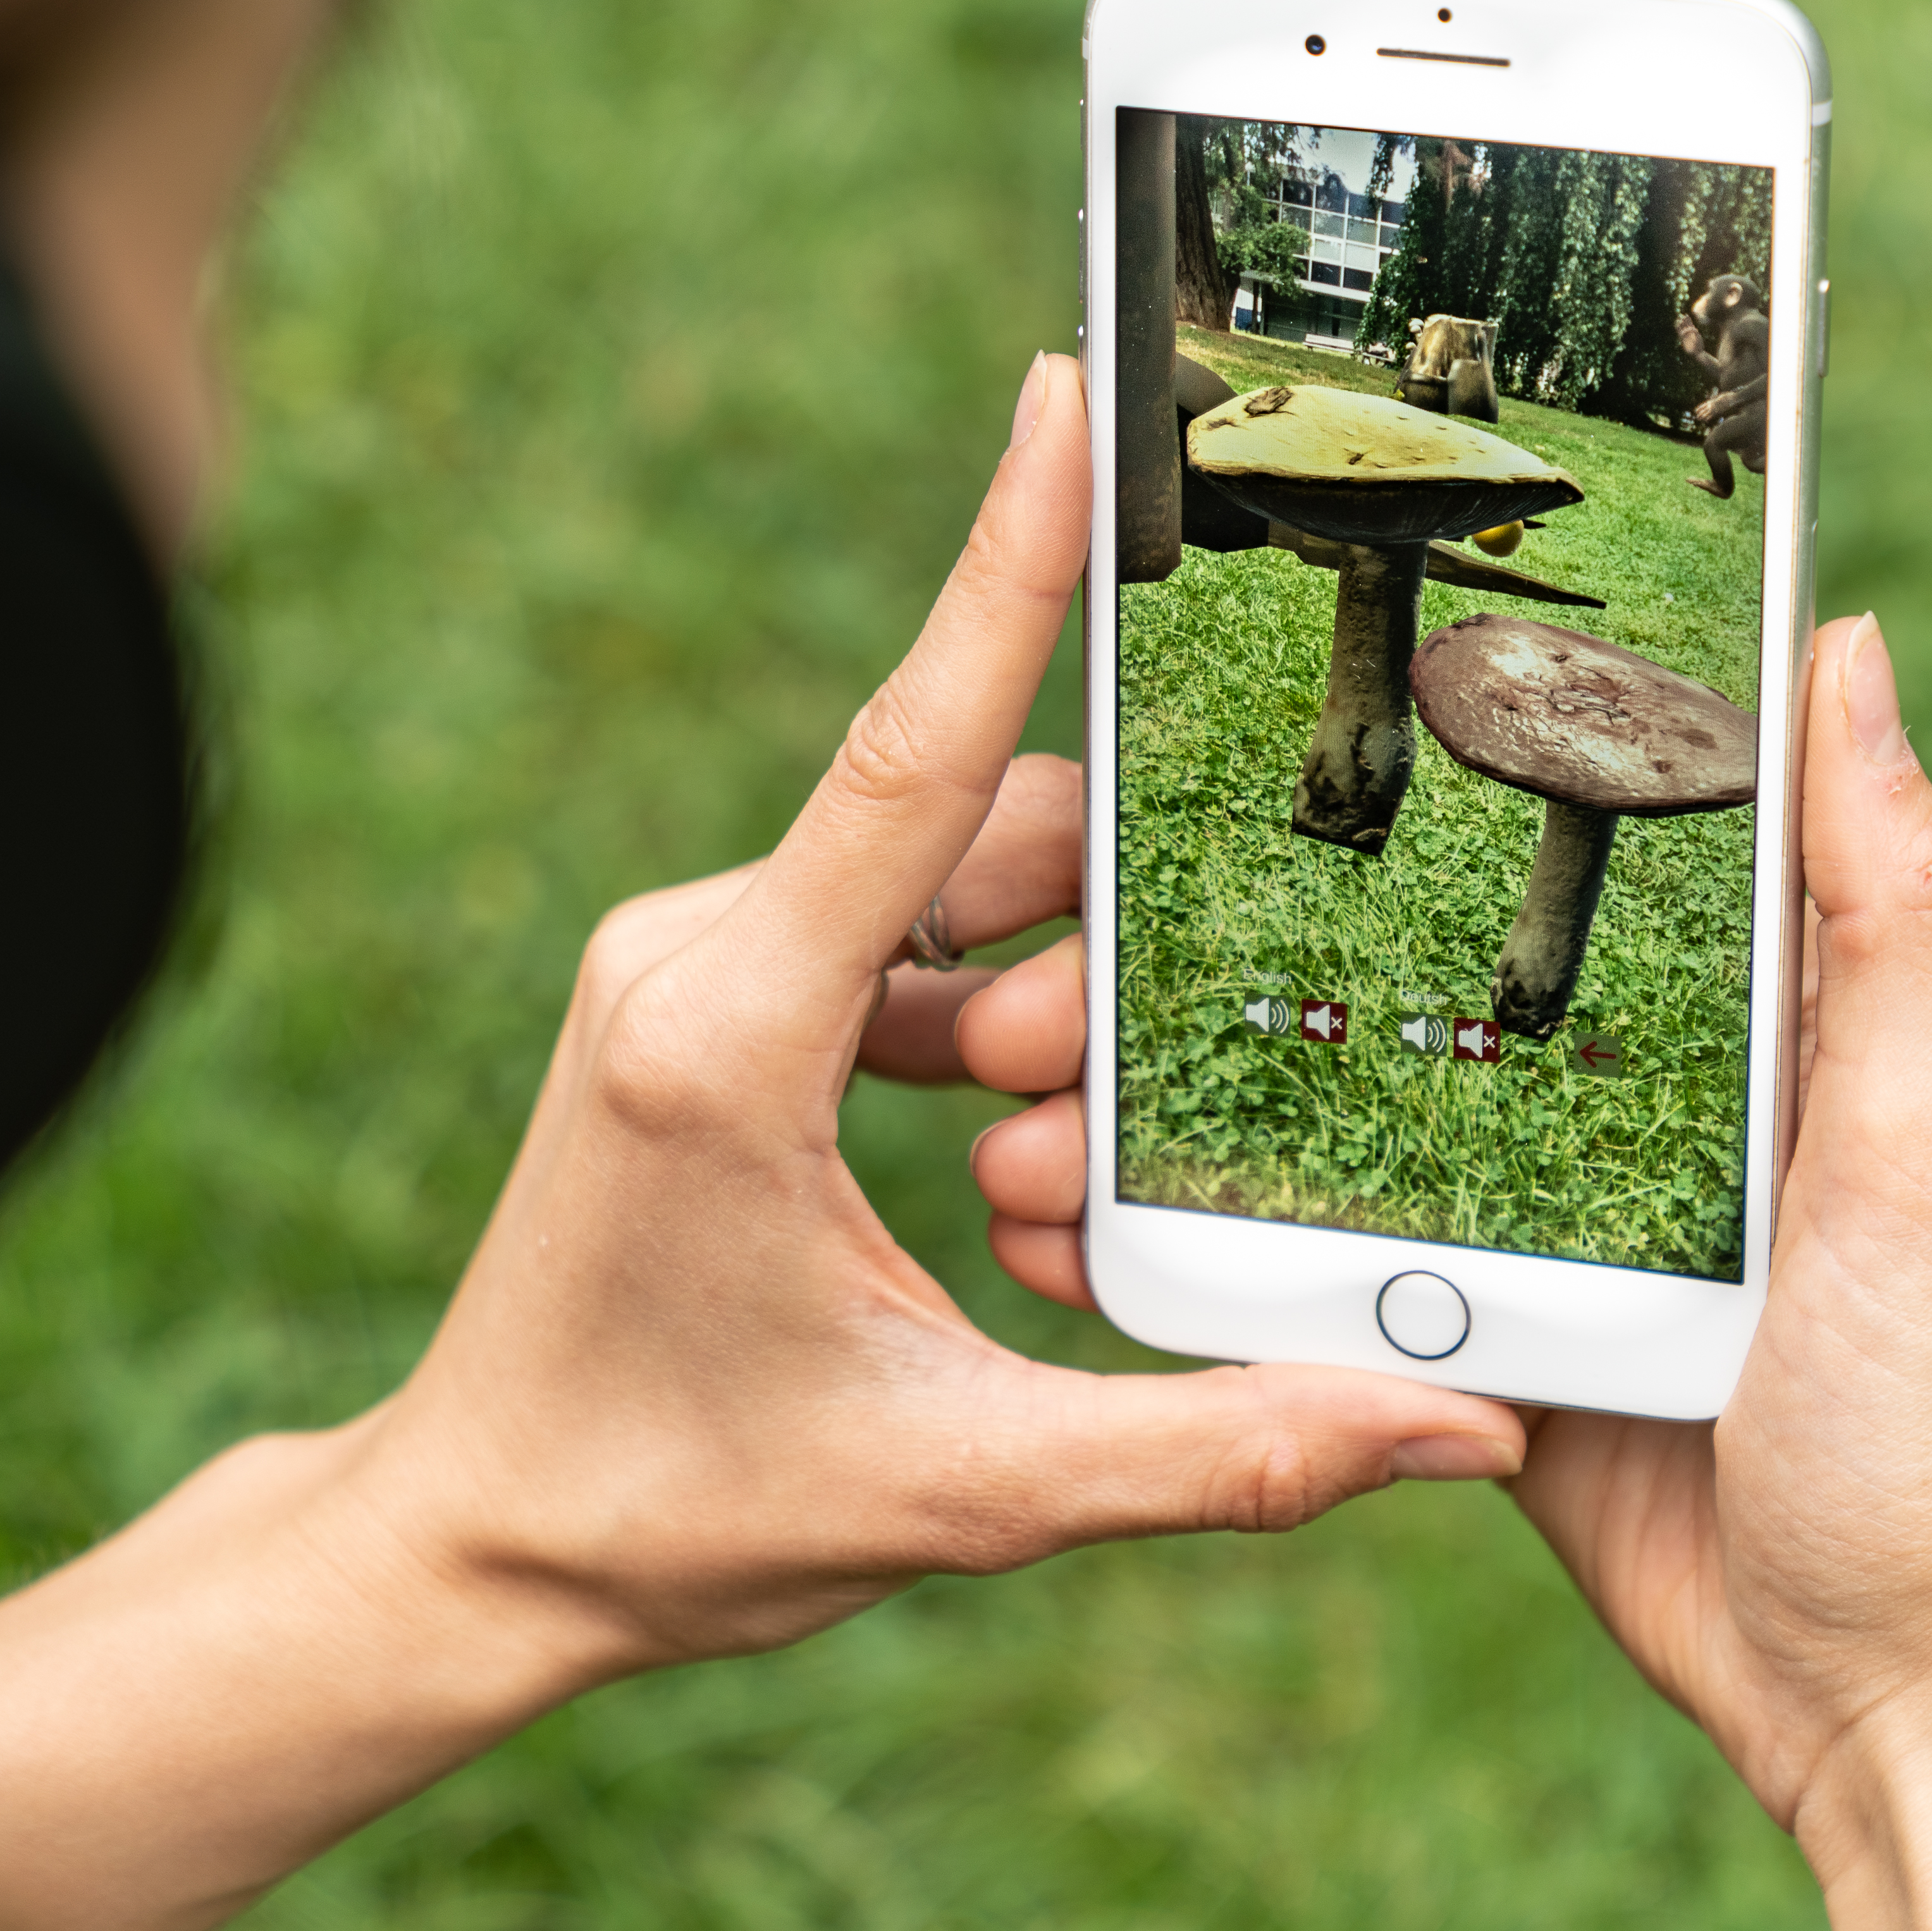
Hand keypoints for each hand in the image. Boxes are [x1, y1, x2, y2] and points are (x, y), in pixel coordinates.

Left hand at [0, 356, 1526, 1930]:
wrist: (474, 1538)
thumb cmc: (680, 1516)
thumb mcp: (962, 1492)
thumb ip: (1215, 1446)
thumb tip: (1457, 1427)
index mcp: (729, 1035)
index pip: (908, 754)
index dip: (1003, 566)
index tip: (1068, 392)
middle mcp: (693, 957)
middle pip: (971, 846)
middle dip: (1080, 968)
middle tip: (1055, 1167)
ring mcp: (686, 965)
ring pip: (939, 891)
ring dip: (1029, 1011)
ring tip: (1010, 1199)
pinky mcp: (698, 996)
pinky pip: (885, 941)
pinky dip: (967, 1024)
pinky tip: (983, 1170)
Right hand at [962, 615, 1931, 1930]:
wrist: (1893, 1692)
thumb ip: (1899, 913)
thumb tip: (1852, 644)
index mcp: (1735, 1009)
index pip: (1530, 833)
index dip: (1363, 783)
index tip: (1181, 737)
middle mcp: (1619, 1086)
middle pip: (1368, 972)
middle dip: (1177, 964)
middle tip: (1028, 982)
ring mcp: (1533, 1215)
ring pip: (1309, 1118)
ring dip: (1148, 1113)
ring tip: (1005, 1116)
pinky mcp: (1478, 1339)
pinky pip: (1310, 1273)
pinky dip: (1188, 1255)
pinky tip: (1067, 1239)